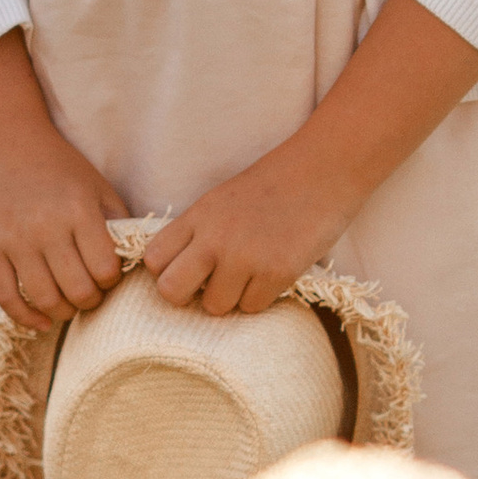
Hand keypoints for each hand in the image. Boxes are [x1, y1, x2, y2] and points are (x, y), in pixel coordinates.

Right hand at [0, 32, 128, 329]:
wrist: (7, 143)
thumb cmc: (61, 167)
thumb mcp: (98, 186)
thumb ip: (118, 224)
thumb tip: (137, 265)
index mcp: (79, 211)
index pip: (105, 269)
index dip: (112, 281)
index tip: (108, 276)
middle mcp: (46, 227)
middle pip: (77, 290)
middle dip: (90, 300)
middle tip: (91, 294)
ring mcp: (14, 240)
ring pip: (44, 298)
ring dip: (63, 311)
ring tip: (69, 304)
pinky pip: (6, 296)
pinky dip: (25, 317)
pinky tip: (42, 321)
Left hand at [143, 132, 360, 314]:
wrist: (323, 171)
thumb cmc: (273, 187)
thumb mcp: (221, 200)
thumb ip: (197, 231)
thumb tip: (176, 274)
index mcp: (198, 215)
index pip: (154, 260)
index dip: (166, 271)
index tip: (187, 269)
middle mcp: (214, 237)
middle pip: (171, 291)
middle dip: (187, 296)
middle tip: (208, 285)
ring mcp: (244, 256)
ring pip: (214, 306)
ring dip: (230, 298)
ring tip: (249, 274)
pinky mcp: (276, 272)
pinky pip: (251, 307)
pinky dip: (261, 297)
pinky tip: (273, 272)